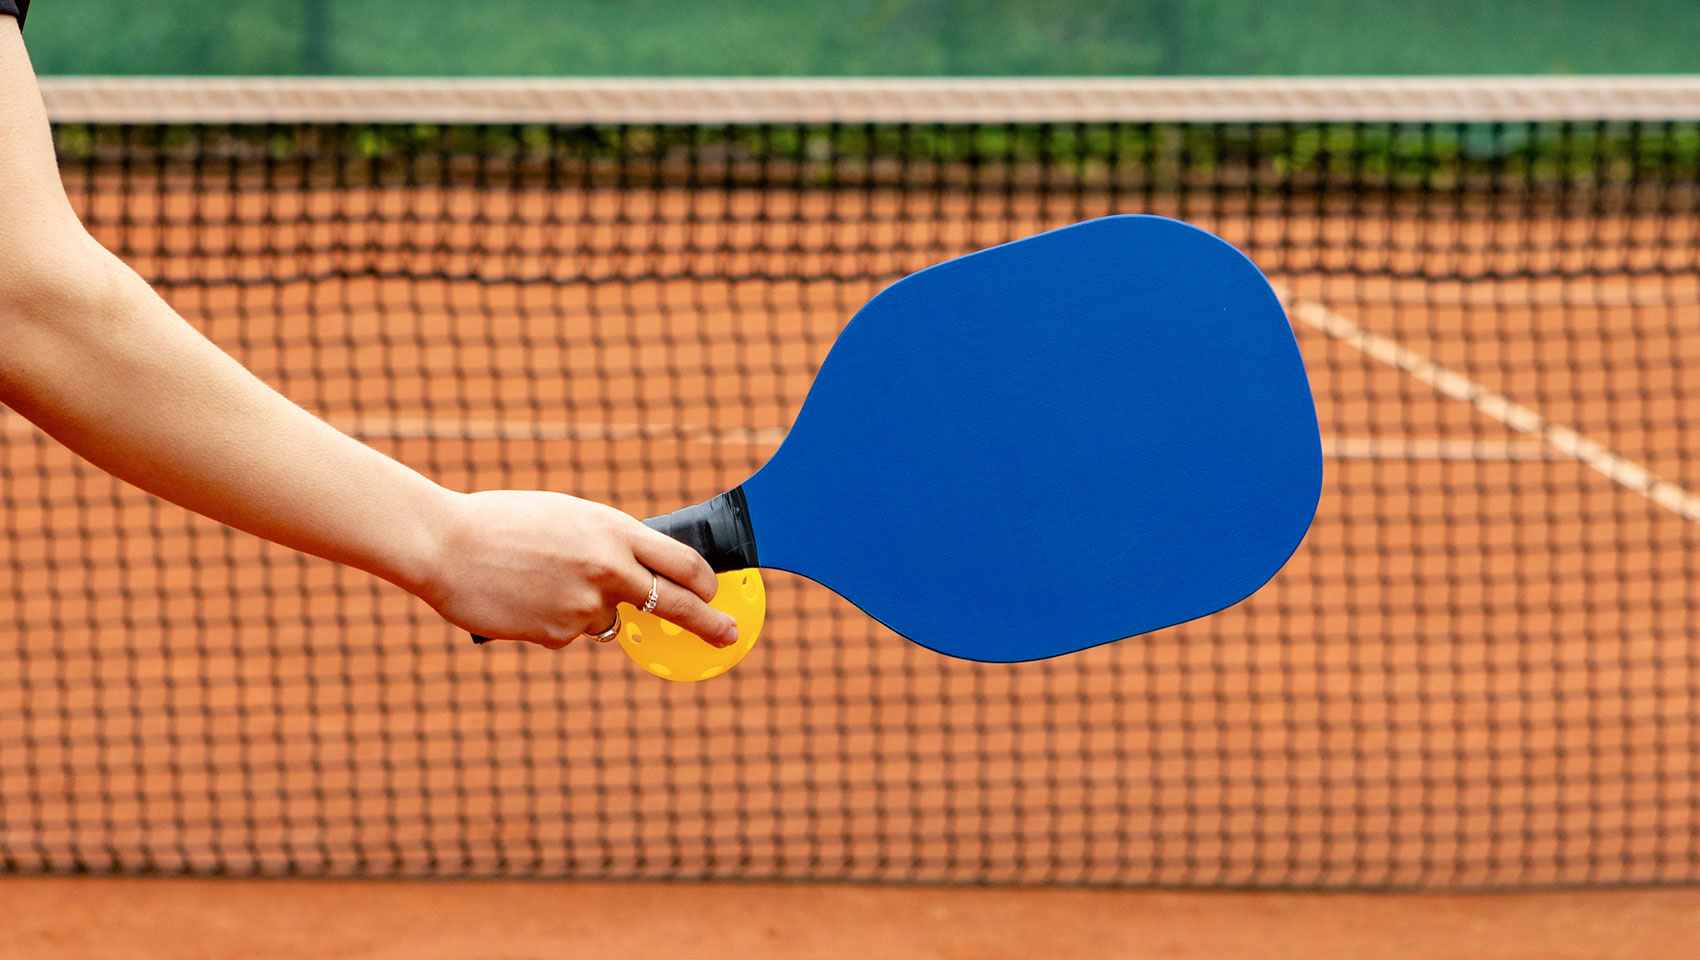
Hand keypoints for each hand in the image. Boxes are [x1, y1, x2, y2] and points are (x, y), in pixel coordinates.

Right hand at [416, 490, 738, 649]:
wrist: (444, 544)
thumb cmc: (503, 523)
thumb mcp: (568, 517)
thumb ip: (607, 543)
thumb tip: (639, 572)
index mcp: (613, 530)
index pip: (682, 562)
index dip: (704, 581)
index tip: (714, 592)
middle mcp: (608, 568)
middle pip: (677, 604)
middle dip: (710, 624)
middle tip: (731, 636)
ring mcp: (584, 606)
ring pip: (607, 619)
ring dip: (587, 607)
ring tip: (540, 580)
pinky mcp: (558, 635)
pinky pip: (569, 632)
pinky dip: (553, 620)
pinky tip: (521, 598)